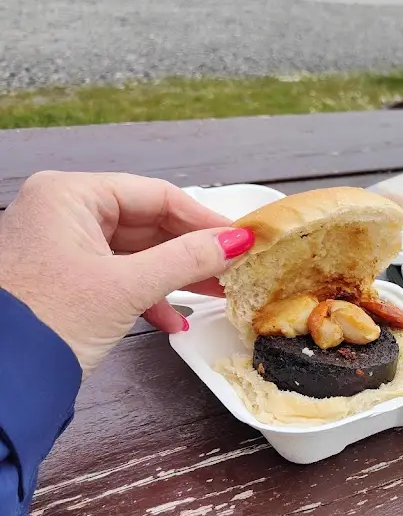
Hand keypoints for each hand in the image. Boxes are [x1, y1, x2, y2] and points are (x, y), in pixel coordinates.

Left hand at [0, 171, 254, 373]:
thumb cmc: (49, 321)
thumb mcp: (129, 286)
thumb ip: (188, 259)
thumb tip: (238, 241)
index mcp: (69, 195)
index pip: (155, 194)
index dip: (204, 218)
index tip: (241, 238)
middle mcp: (61, 211)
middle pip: (147, 222)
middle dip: (192, 251)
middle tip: (234, 268)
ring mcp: (60, 245)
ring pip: (135, 251)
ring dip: (175, 275)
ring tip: (216, 294)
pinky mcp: (62, 277)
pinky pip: (117, 274)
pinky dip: (147, 294)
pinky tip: (173, 320)